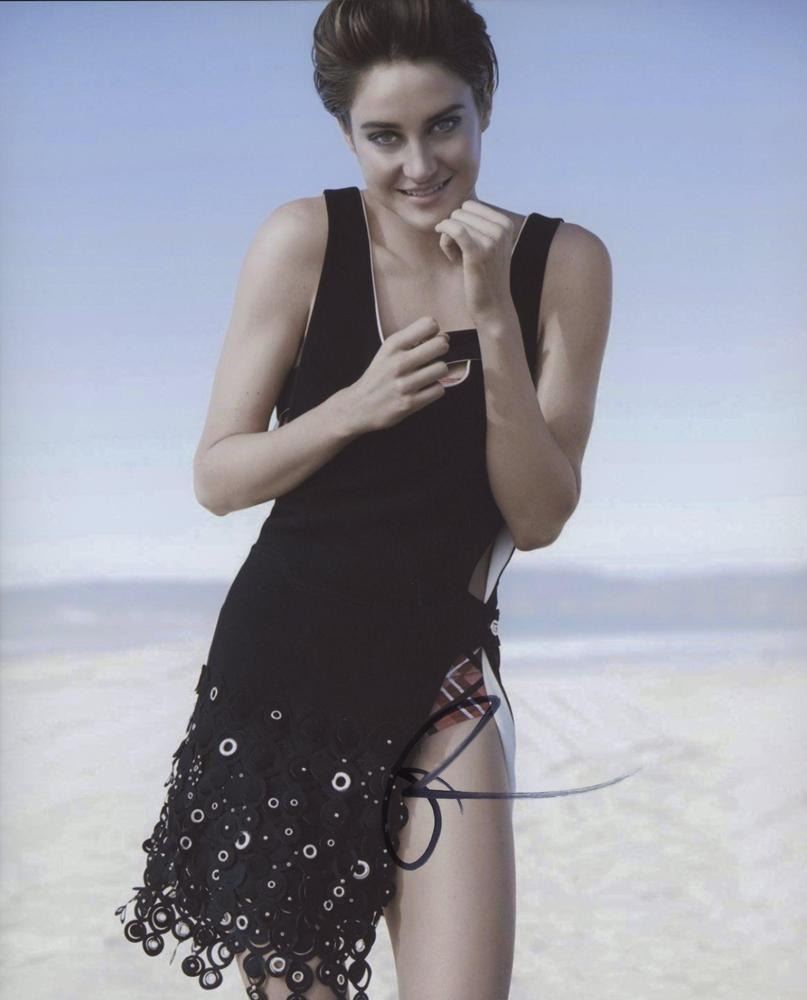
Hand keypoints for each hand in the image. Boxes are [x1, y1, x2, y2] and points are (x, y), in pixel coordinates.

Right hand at [345, 317, 450, 432]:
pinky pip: (438, 390)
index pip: (428, 325)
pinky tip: (424, 389)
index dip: (435, 332)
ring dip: (438, 372)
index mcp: (393, 345)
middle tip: (432, 357)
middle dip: (441, 350)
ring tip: (427, 375)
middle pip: (440, 345)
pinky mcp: (410, 403)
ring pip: (442, 368)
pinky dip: (434, 390)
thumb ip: (411, 341)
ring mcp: (405, 384)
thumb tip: (443, 337)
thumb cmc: (377, 376)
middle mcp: (399, 362)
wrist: (359, 406)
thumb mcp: (387, 351)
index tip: (429, 340)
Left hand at [433, 200, 516, 323]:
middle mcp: (501, 228)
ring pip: (455, 221)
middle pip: (462, 211)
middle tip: (459, 251)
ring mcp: (492, 240)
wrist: (493, 306)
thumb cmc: (484, 275)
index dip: (461, 222)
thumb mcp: (487, 245)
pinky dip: (444, 232)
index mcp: (505, 223)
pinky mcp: (478, 252)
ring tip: (457, 257)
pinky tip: (444, 244)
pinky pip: (454, 229)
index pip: (471, 205)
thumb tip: (459, 207)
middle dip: (454, 228)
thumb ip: (477, 225)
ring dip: (448, 237)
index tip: (464, 243)